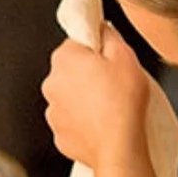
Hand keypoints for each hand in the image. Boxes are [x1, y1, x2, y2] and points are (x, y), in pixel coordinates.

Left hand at [41, 26, 151, 168]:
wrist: (119, 147)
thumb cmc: (123, 102)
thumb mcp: (126, 55)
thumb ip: (109, 35)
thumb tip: (102, 29)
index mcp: (64, 58)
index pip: (77, 42)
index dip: (98, 49)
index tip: (111, 60)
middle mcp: (52, 83)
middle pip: (72, 70)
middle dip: (90, 74)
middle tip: (115, 83)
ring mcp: (53, 111)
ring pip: (71, 97)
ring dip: (86, 99)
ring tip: (111, 107)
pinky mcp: (60, 135)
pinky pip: (73, 121)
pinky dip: (85, 122)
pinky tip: (103, 124)